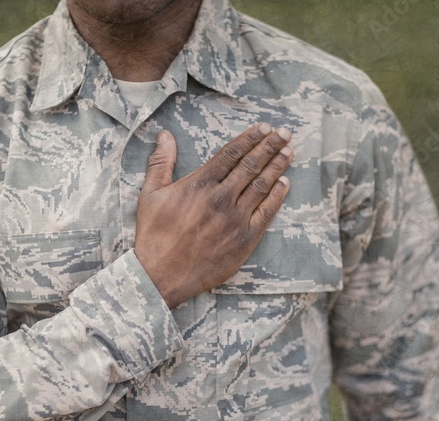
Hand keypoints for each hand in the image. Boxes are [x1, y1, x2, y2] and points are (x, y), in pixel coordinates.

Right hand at [134, 123, 293, 308]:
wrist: (162, 274)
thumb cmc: (153, 234)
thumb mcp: (150, 194)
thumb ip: (160, 162)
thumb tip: (164, 135)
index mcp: (199, 184)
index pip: (231, 153)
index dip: (250, 138)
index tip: (264, 128)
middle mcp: (221, 197)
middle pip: (251, 165)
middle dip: (270, 146)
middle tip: (284, 133)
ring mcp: (235, 218)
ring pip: (262, 185)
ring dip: (277, 166)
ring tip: (289, 151)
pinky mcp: (244, 238)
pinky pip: (266, 212)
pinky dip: (277, 196)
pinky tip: (284, 184)